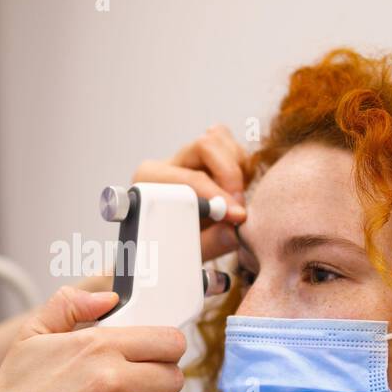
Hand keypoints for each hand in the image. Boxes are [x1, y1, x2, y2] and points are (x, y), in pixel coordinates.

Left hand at [132, 123, 249, 260]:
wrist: (165, 245)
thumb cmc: (172, 249)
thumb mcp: (188, 251)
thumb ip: (210, 243)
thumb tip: (235, 232)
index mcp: (150, 179)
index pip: (191, 179)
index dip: (217, 196)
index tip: (236, 215)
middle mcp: (169, 162)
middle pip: (206, 145)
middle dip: (230, 176)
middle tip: (238, 208)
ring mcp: (189, 156)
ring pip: (220, 140)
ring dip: (237, 170)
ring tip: (234, 200)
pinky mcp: (208, 157)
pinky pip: (231, 148)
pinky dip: (241, 167)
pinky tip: (234, 192)